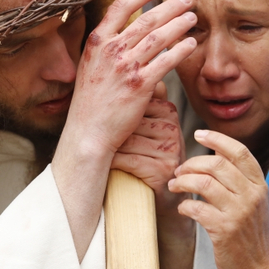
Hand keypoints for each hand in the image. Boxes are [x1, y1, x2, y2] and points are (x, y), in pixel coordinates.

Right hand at [58, 0, 196, 160]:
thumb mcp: (91, 66)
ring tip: (193, 17)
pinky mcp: (140, 85)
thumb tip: (131, 35)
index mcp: (97, 42)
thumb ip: (108, 48)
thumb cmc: (91, 103)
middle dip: (171, 5)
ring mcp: (125, 67)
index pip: (121, 6)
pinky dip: (181, 50)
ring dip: (180, 24)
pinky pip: (166, 61)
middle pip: (146, 19)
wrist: (88, 133)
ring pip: (159, 37)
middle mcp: (111, 50)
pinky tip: (191, 44)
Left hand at [111, 82, 187, 213]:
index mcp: (168, 112)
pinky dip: (114, 163)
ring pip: (126, 141)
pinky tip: (108, 165)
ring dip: (110, 148)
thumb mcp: (149, 127)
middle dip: (111, 132)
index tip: (102, 120)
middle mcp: (172, 128)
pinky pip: (129, 160)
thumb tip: (130, 73)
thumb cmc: (148, 156)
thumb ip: (144, 101)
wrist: (164, 195)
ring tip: (102, 152)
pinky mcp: (162, 169)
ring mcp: (169, 149)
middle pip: (129, 121)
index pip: (134, 102)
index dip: (115, 113)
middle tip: (96, 137)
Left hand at [168, 130, 268, 268]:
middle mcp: (251, 196)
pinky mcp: (224, 230)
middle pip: (217, 165)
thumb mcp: (253, 202)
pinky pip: (196, 208)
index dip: (218, 139)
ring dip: (183, 182)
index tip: (199, 134)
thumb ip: (239, 179)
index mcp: (259, 185)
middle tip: (179, 171)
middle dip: (192, 164)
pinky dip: (184, 206)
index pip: (239, 152)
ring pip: (204, 183)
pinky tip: (183, 208)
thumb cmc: (250, 234)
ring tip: (175, 186)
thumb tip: (214, 155)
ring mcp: (239, 213)